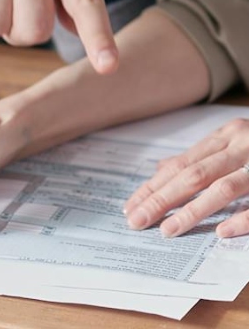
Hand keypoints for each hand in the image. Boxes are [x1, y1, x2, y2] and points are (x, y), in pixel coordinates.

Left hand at [124, 118, 248, 237]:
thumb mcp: (234, 141)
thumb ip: (201, 156)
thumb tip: (161, 169)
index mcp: (226, 136)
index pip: (180, 165)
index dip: (153, 186)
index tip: (130, 206)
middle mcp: (242, 144)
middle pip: (193, 175)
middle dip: (161, 199)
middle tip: (137, 221)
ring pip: (223, 187)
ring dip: (192, 211)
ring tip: (168, 231)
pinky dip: (244, 217)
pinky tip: (222, 232)